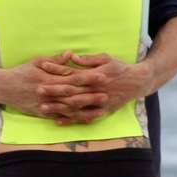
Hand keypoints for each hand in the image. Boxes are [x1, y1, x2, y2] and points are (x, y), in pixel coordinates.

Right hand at [0, 52, 97, 117]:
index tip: (102, 76)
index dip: (88, 78)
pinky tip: (85, 119)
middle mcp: (48, 93)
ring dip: (85, 109)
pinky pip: (61, 117)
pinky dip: (73, 119)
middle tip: (106, 94)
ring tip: (100, 109)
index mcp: (48, 78)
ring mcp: (45, 105)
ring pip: (69, 109)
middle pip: (73, 95)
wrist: (3, 87)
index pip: (72, 78)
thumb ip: (55, 60)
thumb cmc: (21, 72)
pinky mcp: (43, 113)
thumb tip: (71, 54)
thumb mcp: (37, 62)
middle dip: (90, 95)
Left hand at [37, 53, 153, 124]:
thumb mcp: (106, 58)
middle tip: (38, 91)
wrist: (138, 82)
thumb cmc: (120, 68)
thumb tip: (70, 56)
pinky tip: (58, 120)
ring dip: (58, 107)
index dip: (58, 72)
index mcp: (96, 75)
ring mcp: (99, 102)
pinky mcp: (102, 111)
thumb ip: (88, 59)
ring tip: (42, 108)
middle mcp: (96, 90)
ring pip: (75, 107)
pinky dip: (71, 120)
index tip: (44, 70)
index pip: (73, 75)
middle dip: (54, 92)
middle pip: (71, 92)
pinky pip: (84, 117)